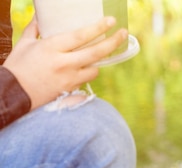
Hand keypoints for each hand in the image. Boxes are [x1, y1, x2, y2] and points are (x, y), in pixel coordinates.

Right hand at [3, 16, 127, 109]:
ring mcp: (69, 78)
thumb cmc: (17, 67)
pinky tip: (86, 66)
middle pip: (96, 53)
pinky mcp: (71, 89)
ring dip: (99, 60)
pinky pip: (86, 79)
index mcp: (51, 48)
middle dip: (113, 42)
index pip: (80, 36)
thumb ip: (35, 29)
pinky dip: (88, 71)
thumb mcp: (24, 44)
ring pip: (95, 68)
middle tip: (124, 33)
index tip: (111, 21)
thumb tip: (40, 16)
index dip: (98, 28)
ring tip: (101, 51)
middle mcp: (63, 63)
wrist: (14, 94)